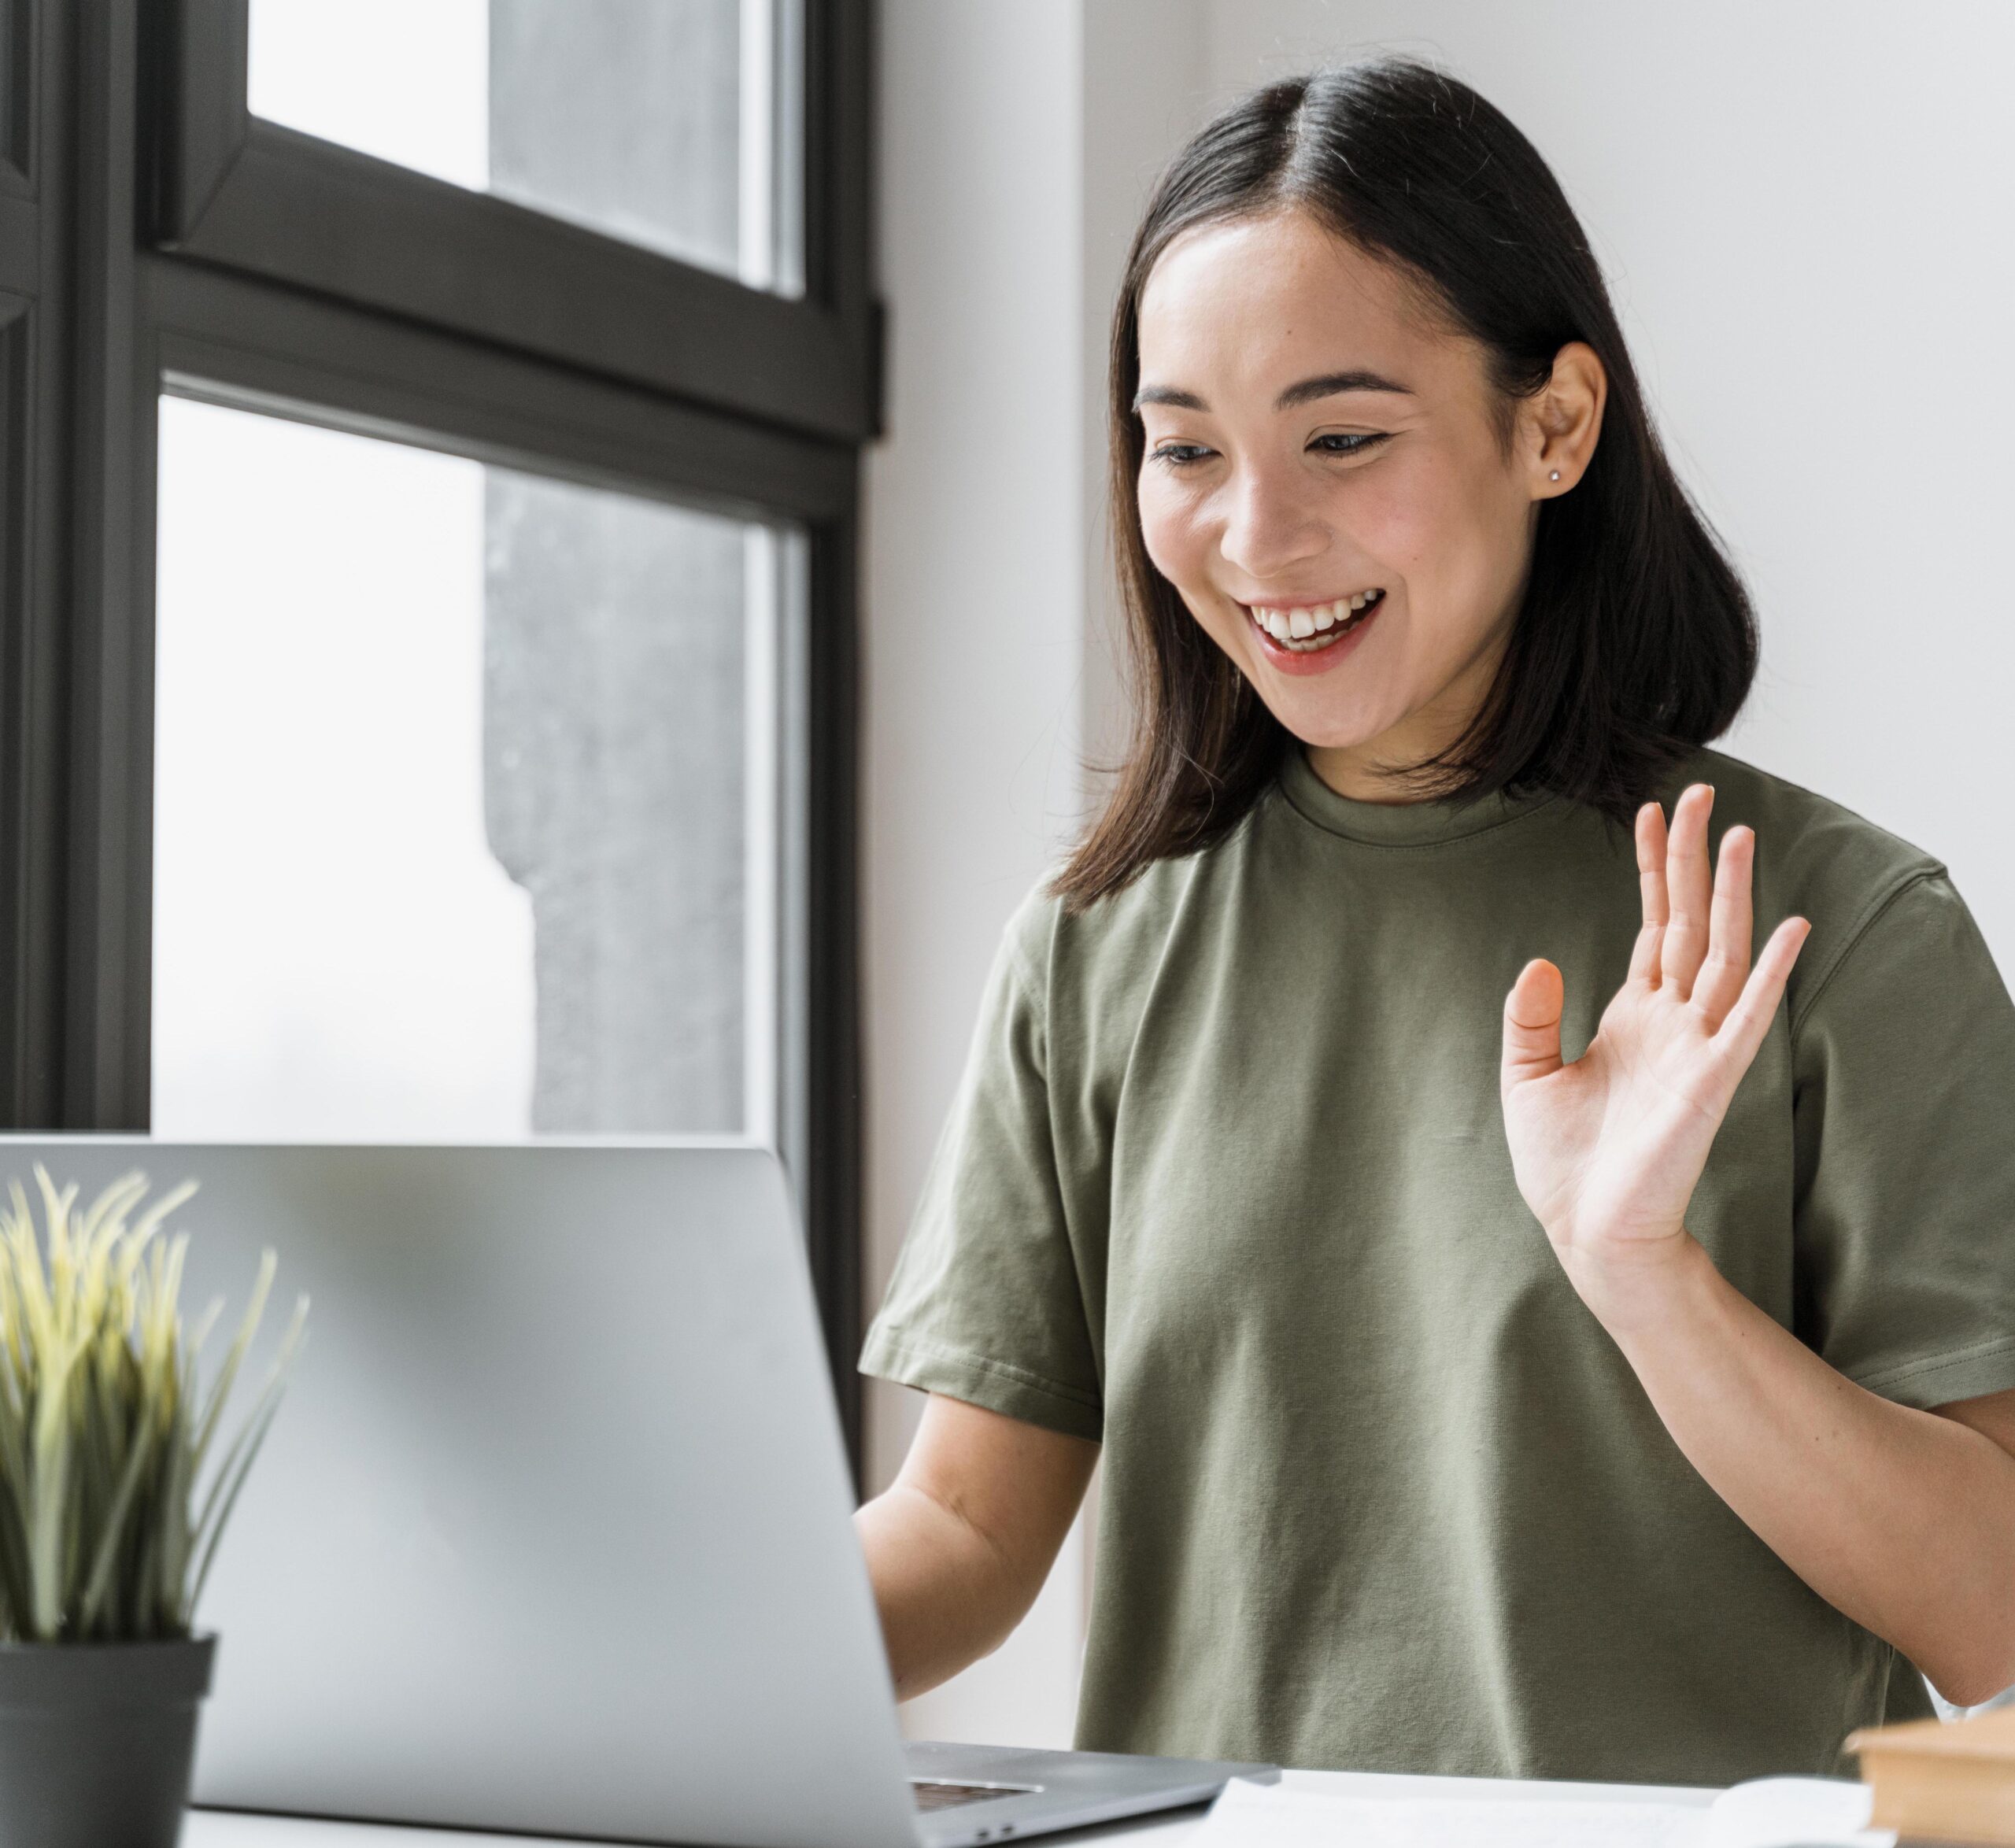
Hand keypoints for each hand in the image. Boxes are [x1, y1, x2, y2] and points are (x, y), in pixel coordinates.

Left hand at [1498, 784, 1809, 1320]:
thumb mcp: (1526, 1076)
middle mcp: (1672, 1021)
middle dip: (1694, 858)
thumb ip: (1530, 1017)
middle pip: (1689, 921)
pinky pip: (1747, 1014)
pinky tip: (1788, 923)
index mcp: (1632, 1015)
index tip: (1651, 811)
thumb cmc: (1562, 1162)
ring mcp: (1697, 1046)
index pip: (1652, 926)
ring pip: (1722, 952)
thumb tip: (1539, 961)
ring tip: (1740, 834)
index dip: (1652, 870)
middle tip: (1702, 793)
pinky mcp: (1711, 1079)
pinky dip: (1768, 970)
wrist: (1586, 1228)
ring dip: (1732, 895)